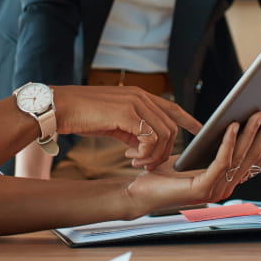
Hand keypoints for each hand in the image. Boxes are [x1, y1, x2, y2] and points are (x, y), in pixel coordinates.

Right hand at [51, 85, 202, 169]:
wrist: (59, 108)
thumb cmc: (82, 116)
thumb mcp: (114, 123)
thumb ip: (132, 130)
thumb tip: (144, 147)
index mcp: (139, 96)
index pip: (172, 108)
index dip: (188, 120)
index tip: (201, 131)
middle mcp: (141, 96)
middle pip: (171, 128)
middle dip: (163, 151)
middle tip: (145, 164)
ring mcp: (135, 103)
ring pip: (164, 134)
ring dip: (153, 155)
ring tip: (136, 162)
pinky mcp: (127, 113)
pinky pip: (150, 138)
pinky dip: (144, 153)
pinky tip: (129, 156)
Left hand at [122, 109, 260, 212]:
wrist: (141, 190)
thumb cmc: (166, 171)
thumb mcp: (197, 153)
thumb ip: (217, 144)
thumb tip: (237, 119)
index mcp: (229, 179)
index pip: (259, 160)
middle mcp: (227, 187)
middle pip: (254, 156)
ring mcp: (216, 190)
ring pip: (240, 157)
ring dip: (251, 133)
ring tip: (258, 112)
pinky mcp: (202, 188)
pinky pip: (221, 161)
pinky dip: (228, 142)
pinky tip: (232, 125)